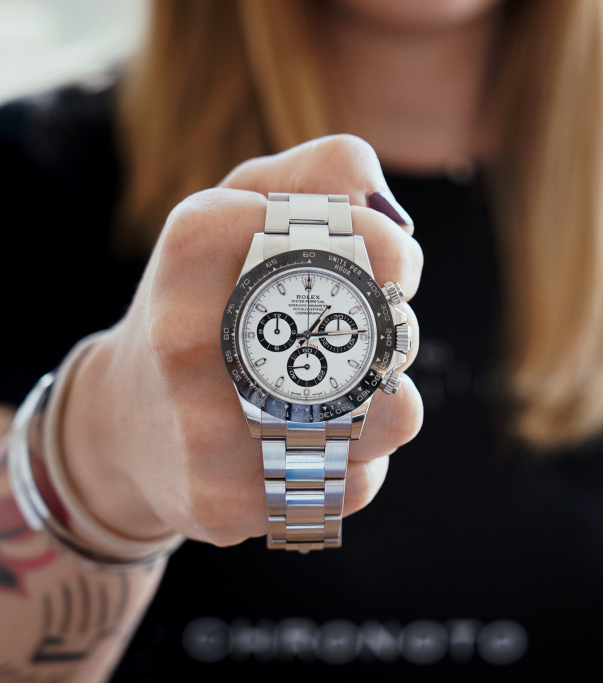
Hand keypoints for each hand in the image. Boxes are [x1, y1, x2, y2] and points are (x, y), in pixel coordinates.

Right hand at [60, 136, 421, 547]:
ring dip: (385, 407)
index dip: (398, 262)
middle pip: (388, 335)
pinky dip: (351, 464)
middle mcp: (191, 334)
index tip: (389, 273)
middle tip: (361, 337)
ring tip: (335, 396)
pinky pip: (354, 483)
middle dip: (395, 336)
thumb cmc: (207, 302)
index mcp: (199, 239)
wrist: (124, 423)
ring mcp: (205, 426)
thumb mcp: (243, 212)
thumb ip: (322, 179)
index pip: (366, 241)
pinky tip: (303, 449)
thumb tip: (394, 216)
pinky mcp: (226, 502)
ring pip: (391, 419)